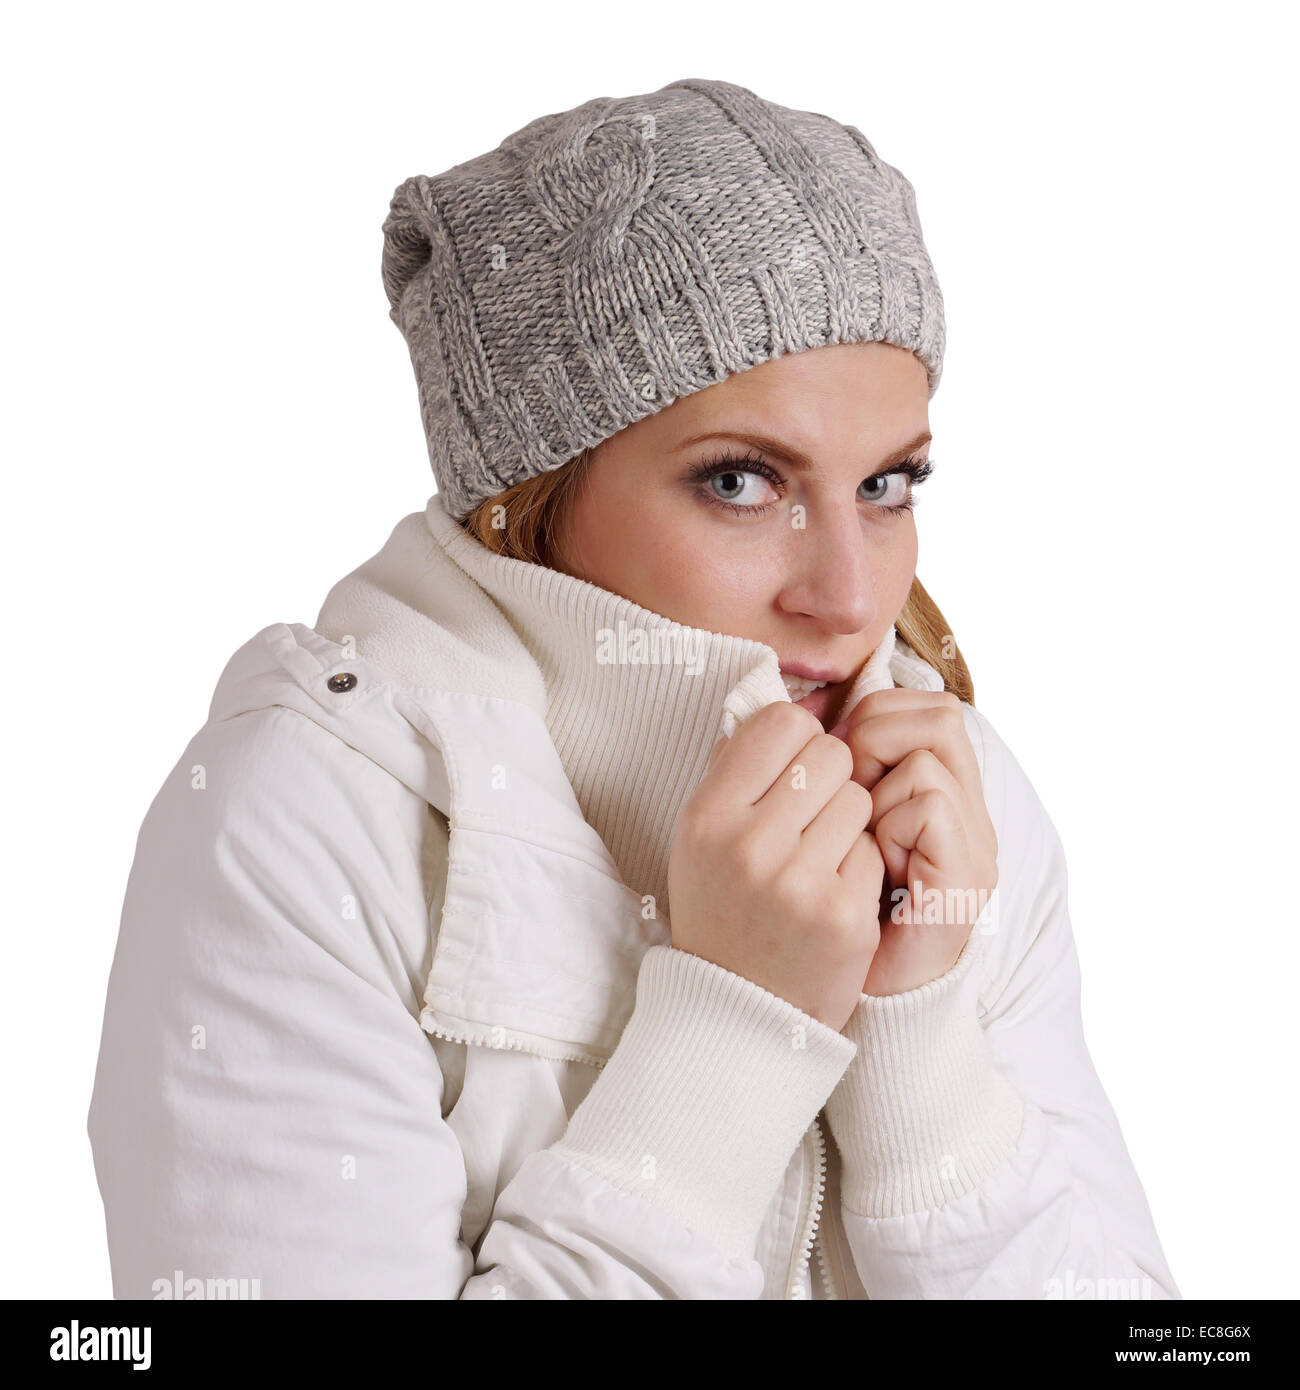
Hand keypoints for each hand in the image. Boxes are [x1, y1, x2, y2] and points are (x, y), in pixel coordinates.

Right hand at [668, 701, 885, 1031]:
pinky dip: (861, 868)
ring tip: (819, 858)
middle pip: (830, 756)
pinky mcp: (843, 915)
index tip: (791, 772)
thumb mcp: (701, 837)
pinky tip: (833, 894)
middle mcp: (748, 845)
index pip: (781, 723)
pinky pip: (874, 850)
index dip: (798, 740)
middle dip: (830, 780)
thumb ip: (736, 770)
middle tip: (810, 819)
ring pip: (859, 800)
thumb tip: (785, 704)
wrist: (738, 1010)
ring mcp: (797, 882)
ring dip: (848, 823)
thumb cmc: (723, 907)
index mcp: (708, 815)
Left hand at [833, 688, 996, 995]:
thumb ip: (829, 770)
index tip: (830, 754)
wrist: (853, 992)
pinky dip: (890, 825)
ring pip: (928, 754)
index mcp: (935, 787)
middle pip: (937, 713)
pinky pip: (928, 802)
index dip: (871, 713)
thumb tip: (798, 708)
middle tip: (843, 788)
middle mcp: (966, 806)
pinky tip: (879, 865)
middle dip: (875, 737)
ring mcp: (973, 838)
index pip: (922, 703)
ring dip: (876, 787)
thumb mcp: (827, 825)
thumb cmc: (828, 909)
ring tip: (861, 834)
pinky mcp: (969, 870)